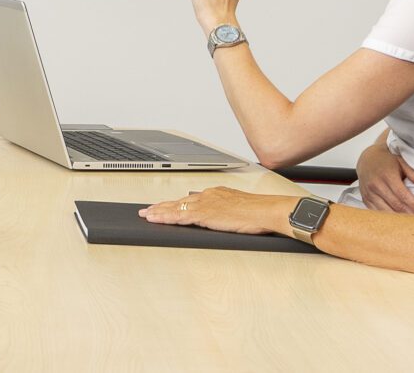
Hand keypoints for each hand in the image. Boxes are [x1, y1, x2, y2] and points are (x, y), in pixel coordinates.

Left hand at [138, 186, 283, 233]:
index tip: (165, 206)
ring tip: (147, 215)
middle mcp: (208, 195)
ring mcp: (205, 203)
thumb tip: (220, 219)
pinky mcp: (205, 214)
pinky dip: (166, 217)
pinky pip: (180, 216)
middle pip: (179, 201)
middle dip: (162, 206)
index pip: (190, 199)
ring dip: (159, 212)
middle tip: (147, 210)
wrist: (266, 210)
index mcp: (216, 193)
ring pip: (176, 207)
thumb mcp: (239, 209)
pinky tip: (157, 219)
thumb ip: (226, 212)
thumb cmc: (259, 212)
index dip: (175, 204)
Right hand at [356, 142, 413, 215]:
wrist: (367, 159)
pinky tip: (396, 220)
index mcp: (387, 175)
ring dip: (398, 218)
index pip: (402, 194)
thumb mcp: (400, 161)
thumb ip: (412, 173)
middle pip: (395, 204)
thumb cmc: (385, 160)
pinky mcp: (365, 198)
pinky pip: (376, 212)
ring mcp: (369, 193)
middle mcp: (376, 185)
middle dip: (409, 214)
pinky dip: (387, 217)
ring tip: (410, 222)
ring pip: (385, 210)